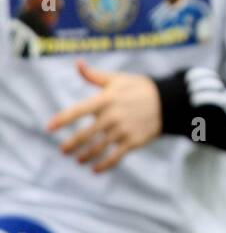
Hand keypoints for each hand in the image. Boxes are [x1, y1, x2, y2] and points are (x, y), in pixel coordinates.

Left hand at [46, 60, 162, 172]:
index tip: (50, 128)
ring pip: (98, 148)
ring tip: (78, 160)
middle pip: (85, 135)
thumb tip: (77, 63)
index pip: (77, 111)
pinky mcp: (133, 141)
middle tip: (63, 150)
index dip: (62, 120)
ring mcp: (122, 130)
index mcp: (105, 100)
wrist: (169, 102)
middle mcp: (112, 116)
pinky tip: (95, 169)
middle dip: (71, 144)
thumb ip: (95, 76)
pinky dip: (103, 165)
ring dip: (85, 156)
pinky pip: (115, 157)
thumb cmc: (140, 88)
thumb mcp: (118, 79)